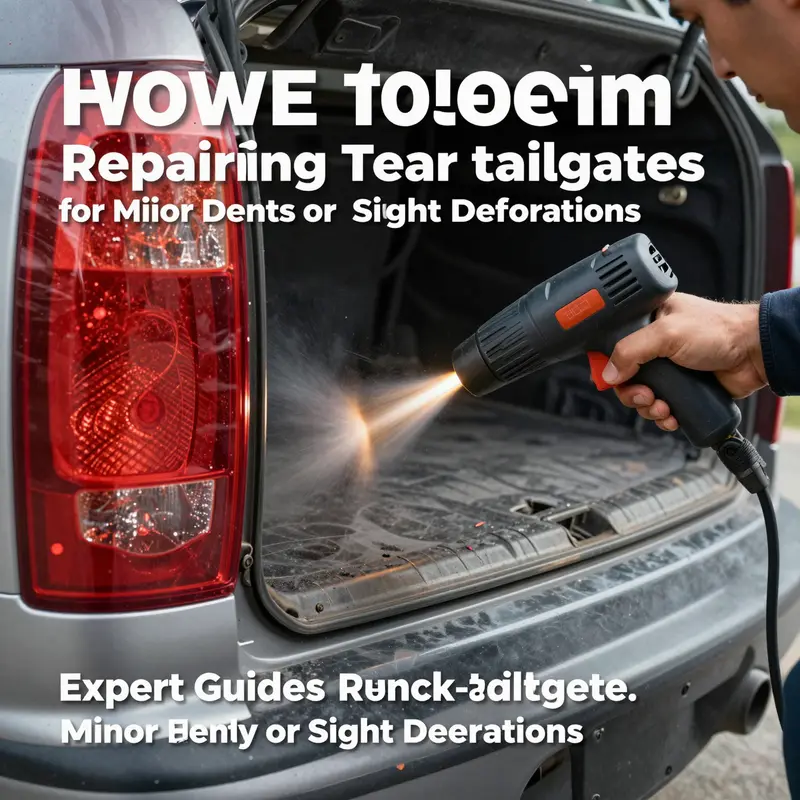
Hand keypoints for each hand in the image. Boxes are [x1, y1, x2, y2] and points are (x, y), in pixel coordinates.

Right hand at [602, 293, 766, 431]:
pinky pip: (661, 408)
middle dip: (632, 394)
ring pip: (643, 396)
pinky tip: (671, 416)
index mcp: (649, 321)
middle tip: (646, 396)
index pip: (615, 346)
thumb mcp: (667, 334)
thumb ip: (631, 351)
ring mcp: (670, 369)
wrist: (754, 353)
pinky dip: (663, 417)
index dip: (610, 365)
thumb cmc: (719, 331)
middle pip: (626, 377)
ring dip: (648, 409)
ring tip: (662, 408)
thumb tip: (608, 373)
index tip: (614, 380)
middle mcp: (657, 345)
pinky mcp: (683, 389)